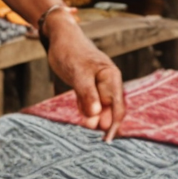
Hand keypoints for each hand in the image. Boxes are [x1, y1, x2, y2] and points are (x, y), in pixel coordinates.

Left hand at [41, 9, 125, 140]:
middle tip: (91, 137)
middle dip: (103, 124)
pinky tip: (82, 118)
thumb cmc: (70, 52)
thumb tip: (97, 115)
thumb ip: (88, 94)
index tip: (106, 141)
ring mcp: (98, 85)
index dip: (113, 125)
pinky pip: (91, 104)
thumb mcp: (78, 74)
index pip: (117, 107)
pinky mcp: (88, 87)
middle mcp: (108, 82)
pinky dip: (87, 112)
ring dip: (95, 120)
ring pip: (101, 108)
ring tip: (86, 130)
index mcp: (111, 78)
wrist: (60, 37)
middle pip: (111, 110)